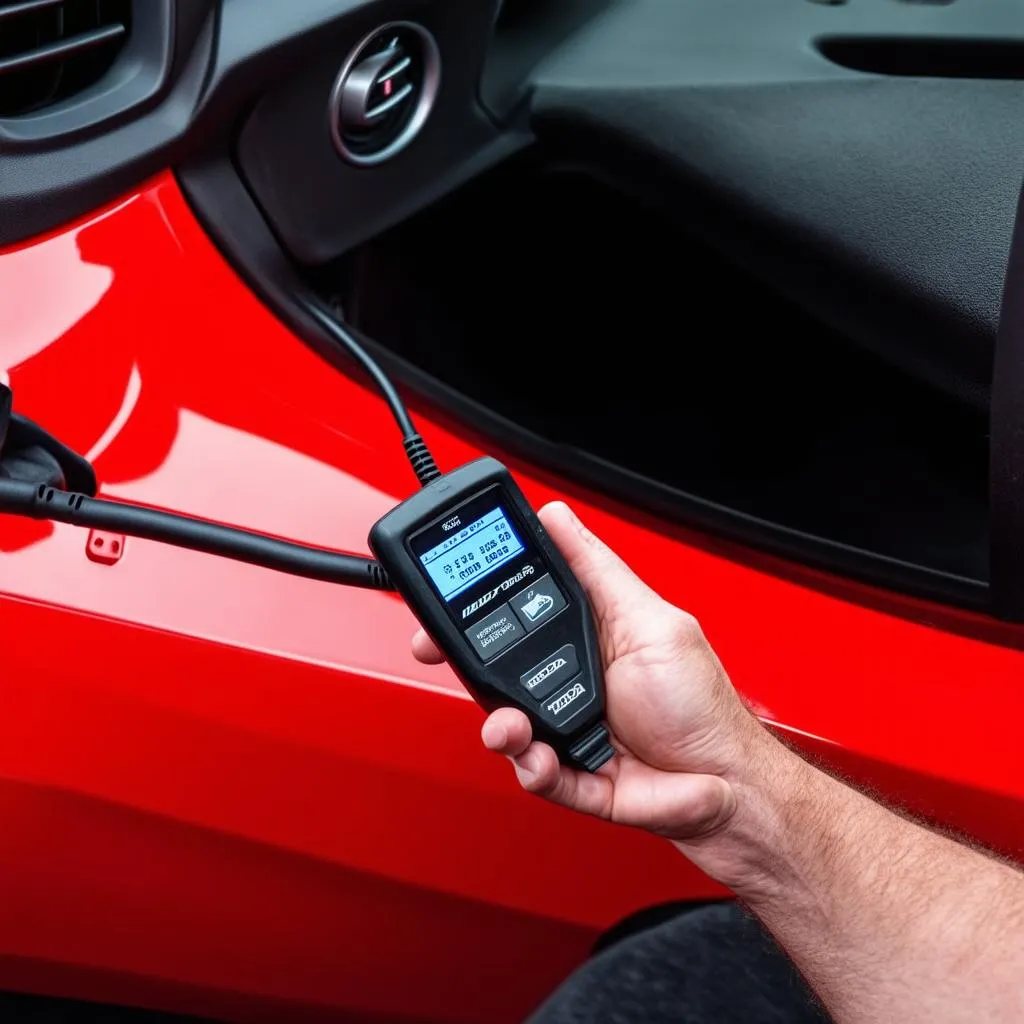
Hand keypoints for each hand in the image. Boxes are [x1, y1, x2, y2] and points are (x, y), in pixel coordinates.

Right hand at [412, 501, 772, 843]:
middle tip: (441, 655)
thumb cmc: (701, 704)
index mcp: (586, 635)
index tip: (447, 592)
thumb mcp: (650, 620)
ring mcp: (568, 729)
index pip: (517, 608)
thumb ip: (597, 571)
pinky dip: (532, 768)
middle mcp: (570, 679)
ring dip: (500, 725)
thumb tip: (557, 516)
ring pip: (506, 723)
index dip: (477, 601)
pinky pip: (535, 773)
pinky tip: (540, 758)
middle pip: (497, 668)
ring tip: (511, 725)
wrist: (732, 786)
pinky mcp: (572, 775)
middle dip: (465, 664)